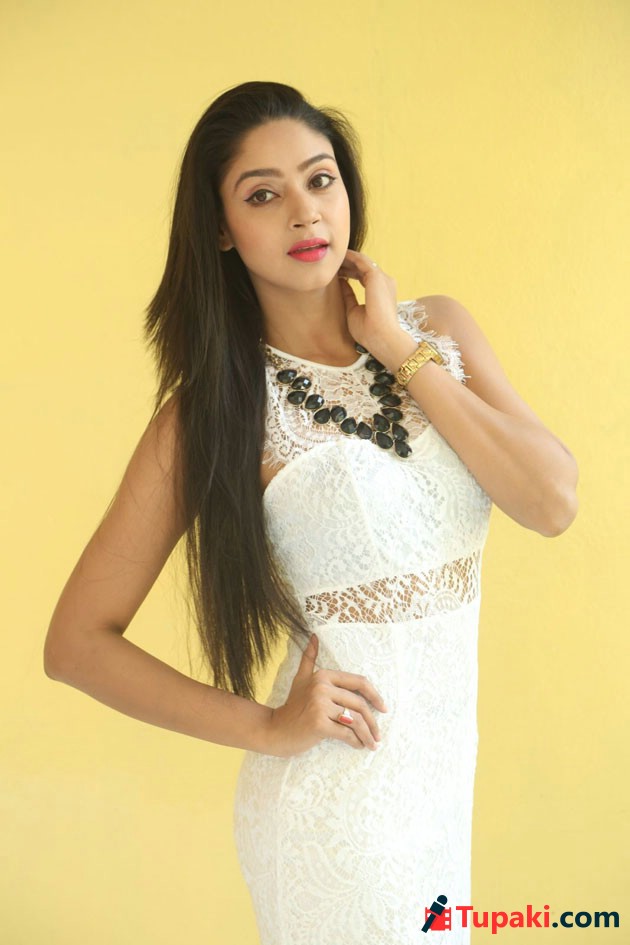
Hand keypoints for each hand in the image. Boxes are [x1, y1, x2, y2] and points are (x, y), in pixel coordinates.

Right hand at [266, 633, 387, 757]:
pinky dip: (356, 741)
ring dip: (367, 735)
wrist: (275, 730)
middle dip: (373, 722)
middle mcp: (322, 687)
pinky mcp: (318, 724)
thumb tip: (314, 636)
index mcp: (323, 675)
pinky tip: (359, 746)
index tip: (383, 708)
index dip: (375, 696)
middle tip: (378, 736)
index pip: (359, 682)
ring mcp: (319, 705)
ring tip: (372, 745)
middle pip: (359, 704)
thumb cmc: (292, 706)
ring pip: (355, 720)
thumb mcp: (301, 679)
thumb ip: (309, 658)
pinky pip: (346, 733)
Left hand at [337, 249, 400, 354]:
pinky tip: (337, 257)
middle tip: (331, 262)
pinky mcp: (376, 276)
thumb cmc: (368, 331)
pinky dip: (349, 257)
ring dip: (347, 258)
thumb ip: (348, 295)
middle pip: (363, 267)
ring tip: (332, 257)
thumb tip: (341, 282)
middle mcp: (384, 283)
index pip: (364, 277)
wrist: (381, 338)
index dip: (350, 272)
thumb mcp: (353, 311)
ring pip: (362, 262)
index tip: (336, 273)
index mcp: (382, 292)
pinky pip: (361, 260)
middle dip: (348, 263)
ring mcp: (382, 278)